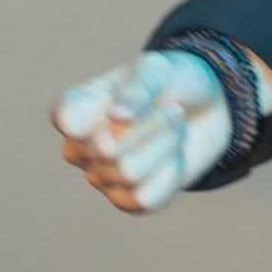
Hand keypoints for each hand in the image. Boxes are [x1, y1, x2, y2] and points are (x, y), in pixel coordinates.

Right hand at [52, 49, 232, 211]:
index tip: (124, 99)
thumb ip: (138, 89)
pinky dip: (171, 173)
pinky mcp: (126, 200)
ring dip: (167, 146)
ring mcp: (100, 177)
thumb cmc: (170, 83)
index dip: (97, 113)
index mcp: (77, 107)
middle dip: (155, 125)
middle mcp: (79, 146)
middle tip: (173, 109)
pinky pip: (145, 199)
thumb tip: (117, 116)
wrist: (205, 108)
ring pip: (129, 174)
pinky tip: (174, 157)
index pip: (66, 118)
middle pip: (108, 149)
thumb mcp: (159, 71)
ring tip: (176, 129)